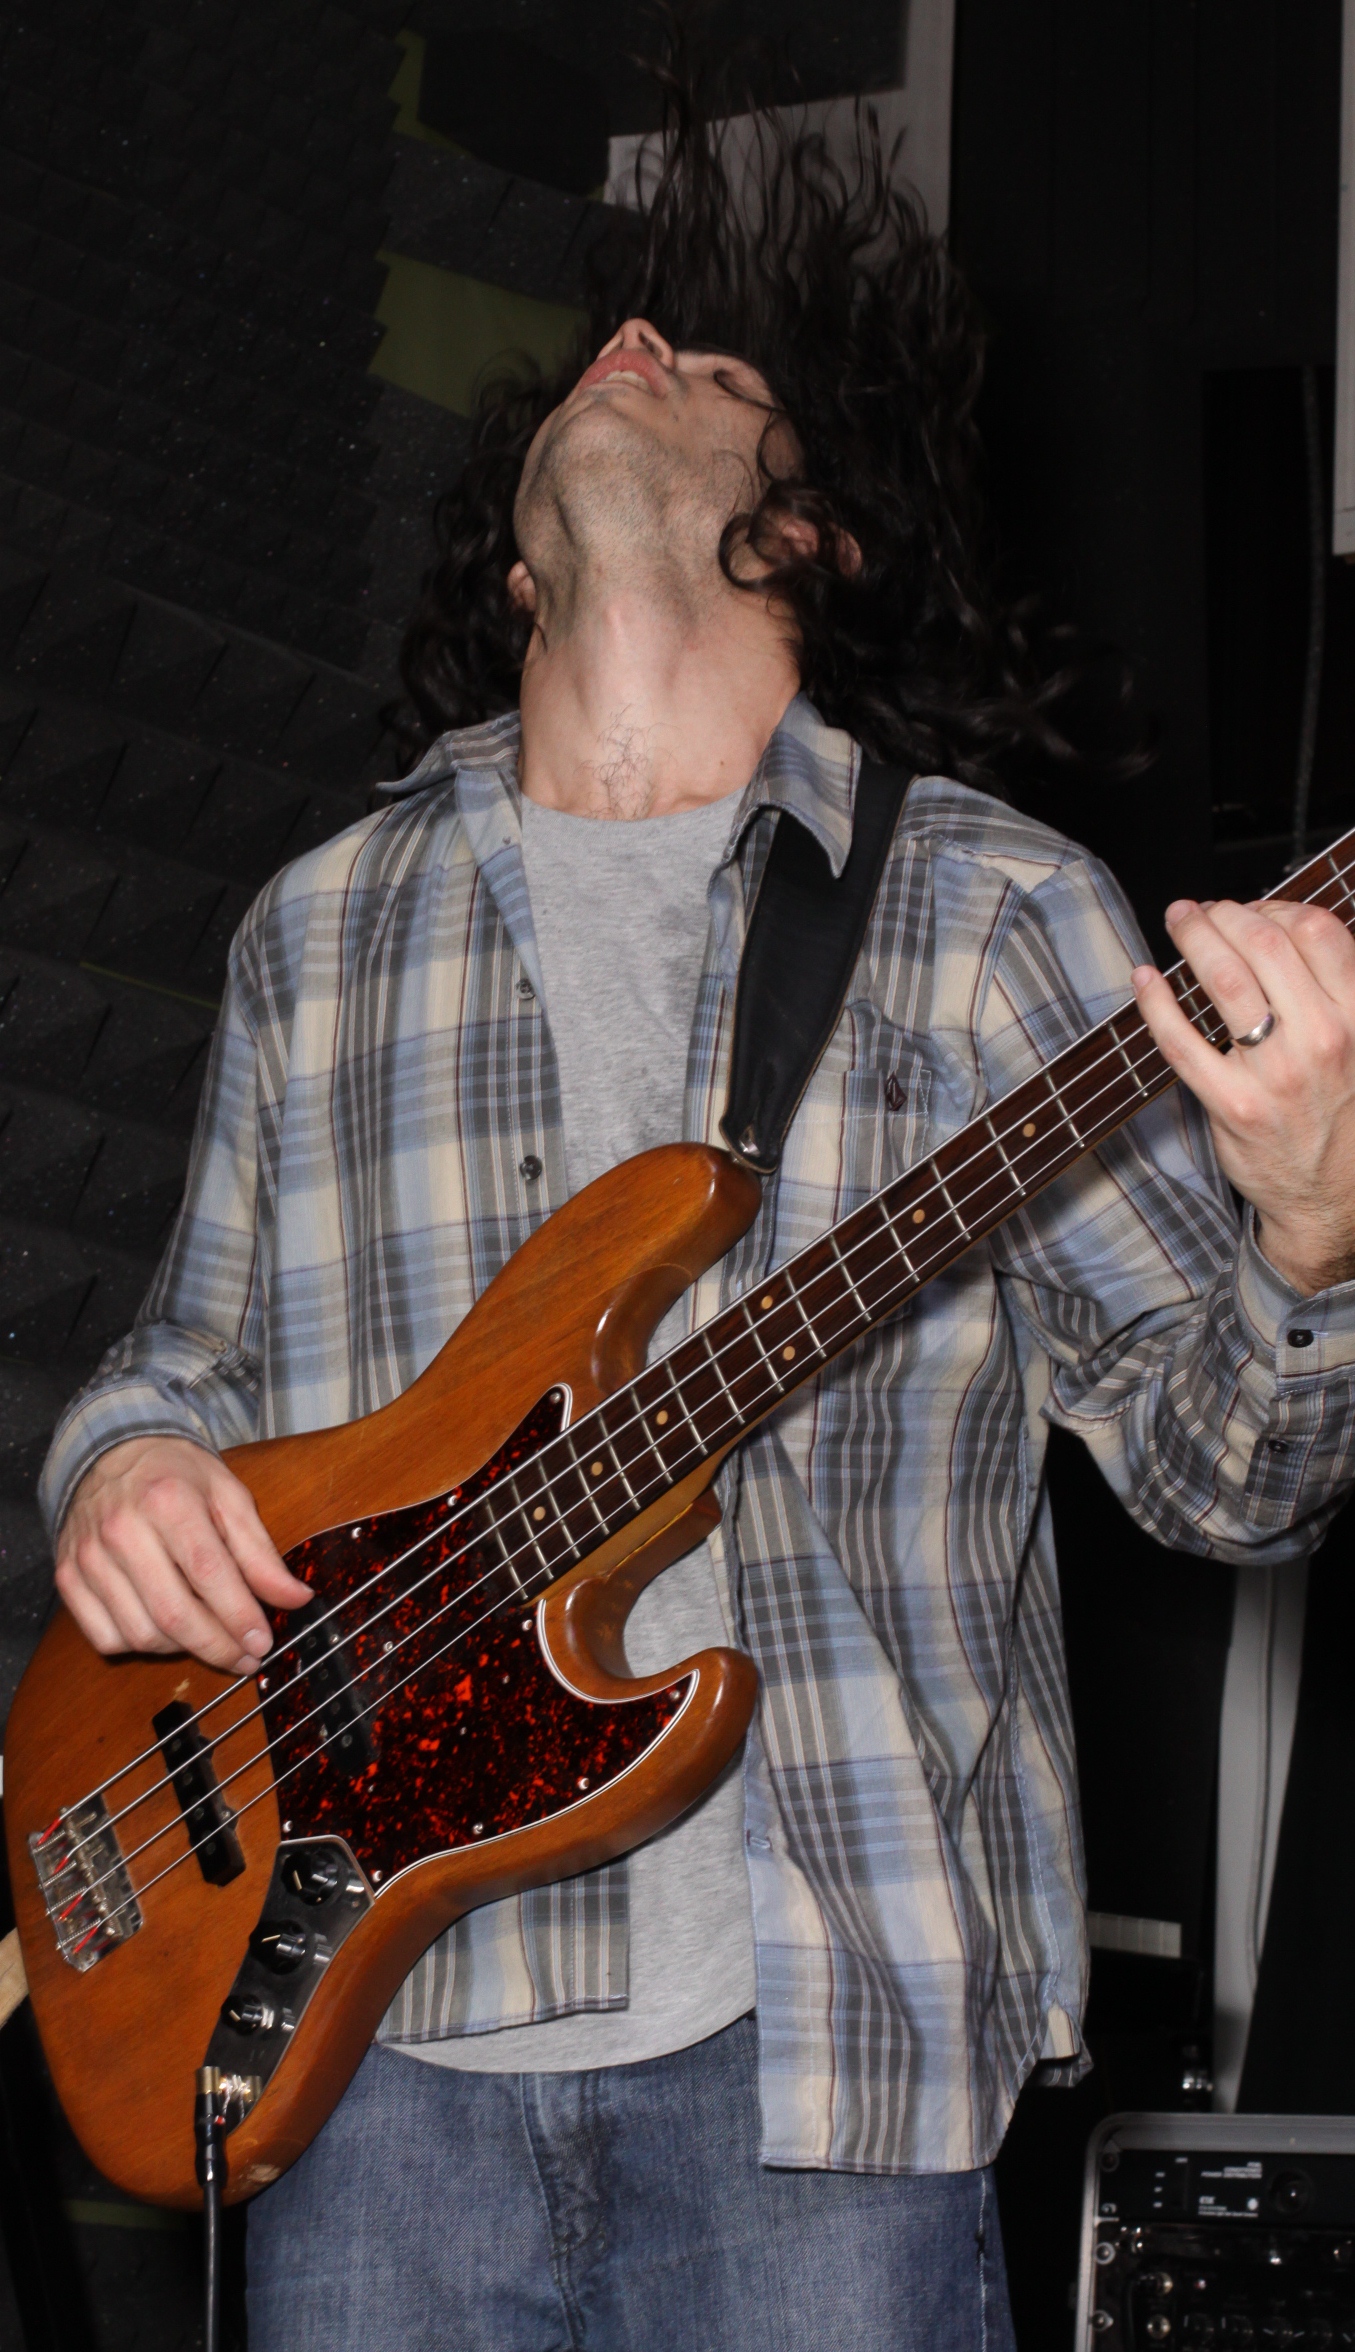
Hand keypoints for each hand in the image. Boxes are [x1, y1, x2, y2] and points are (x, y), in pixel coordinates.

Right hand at [55, 1436, 312, 1674]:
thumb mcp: (228, 1497)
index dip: (239, 1617)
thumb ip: (260, 1552)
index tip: (263, 1642)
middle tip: (245, 1658)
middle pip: (173, 1614)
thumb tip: (296, 1599)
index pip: (209, 1573)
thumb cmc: (177, 1476)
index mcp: (167, 1500)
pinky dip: (139, 1646)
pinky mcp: (68, 1577)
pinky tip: (164, 1630)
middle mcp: (121, 1530)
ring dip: (182, 1650)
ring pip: (140, 1634)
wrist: (111, 1452)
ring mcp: (89, 1557)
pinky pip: (105, 1637)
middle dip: (217, 1647)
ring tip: (209, 1638)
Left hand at [1132, 895, 1354, 1295]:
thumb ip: (1333, 994)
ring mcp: (1274, 1074)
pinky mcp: (1231, 1105)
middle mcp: (1322, 1040)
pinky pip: (1181, 1041)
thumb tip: (1283, 932)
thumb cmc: (1339, 1115)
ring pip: (1225, 981)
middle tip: (1204, 910)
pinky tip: (1146, 979)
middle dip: (1227, 913)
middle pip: (1265, 944)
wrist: (1329, 1199)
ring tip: (1179, 922)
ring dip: (1194, 939)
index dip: (1278, 905)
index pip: (1317, 932)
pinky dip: (1156, 1002)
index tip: (1254, 907)